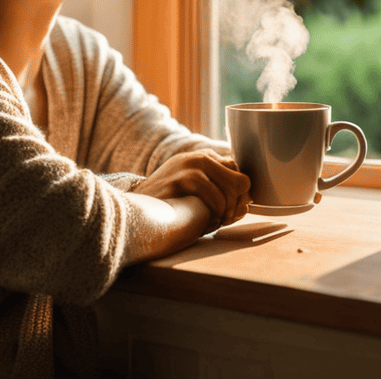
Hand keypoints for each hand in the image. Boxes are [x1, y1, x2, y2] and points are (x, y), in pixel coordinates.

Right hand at [132, 150, 250, 231]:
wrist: (134, 210)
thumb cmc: (170, 206)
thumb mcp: (195, 192)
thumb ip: (219, 191)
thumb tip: (246, 202)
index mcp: (205, 158)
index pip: (239, 173)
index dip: (241, 196)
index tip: (233, 212)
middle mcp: (200, 157)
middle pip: (241, 181)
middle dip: (238, 205)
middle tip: (225, 220)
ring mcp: (190, 165)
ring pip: (232, 188)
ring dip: (227, 212)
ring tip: (214, 223)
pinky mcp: (182, 178)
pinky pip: (214, 196)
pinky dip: (215, 214)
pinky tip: (205, 223)